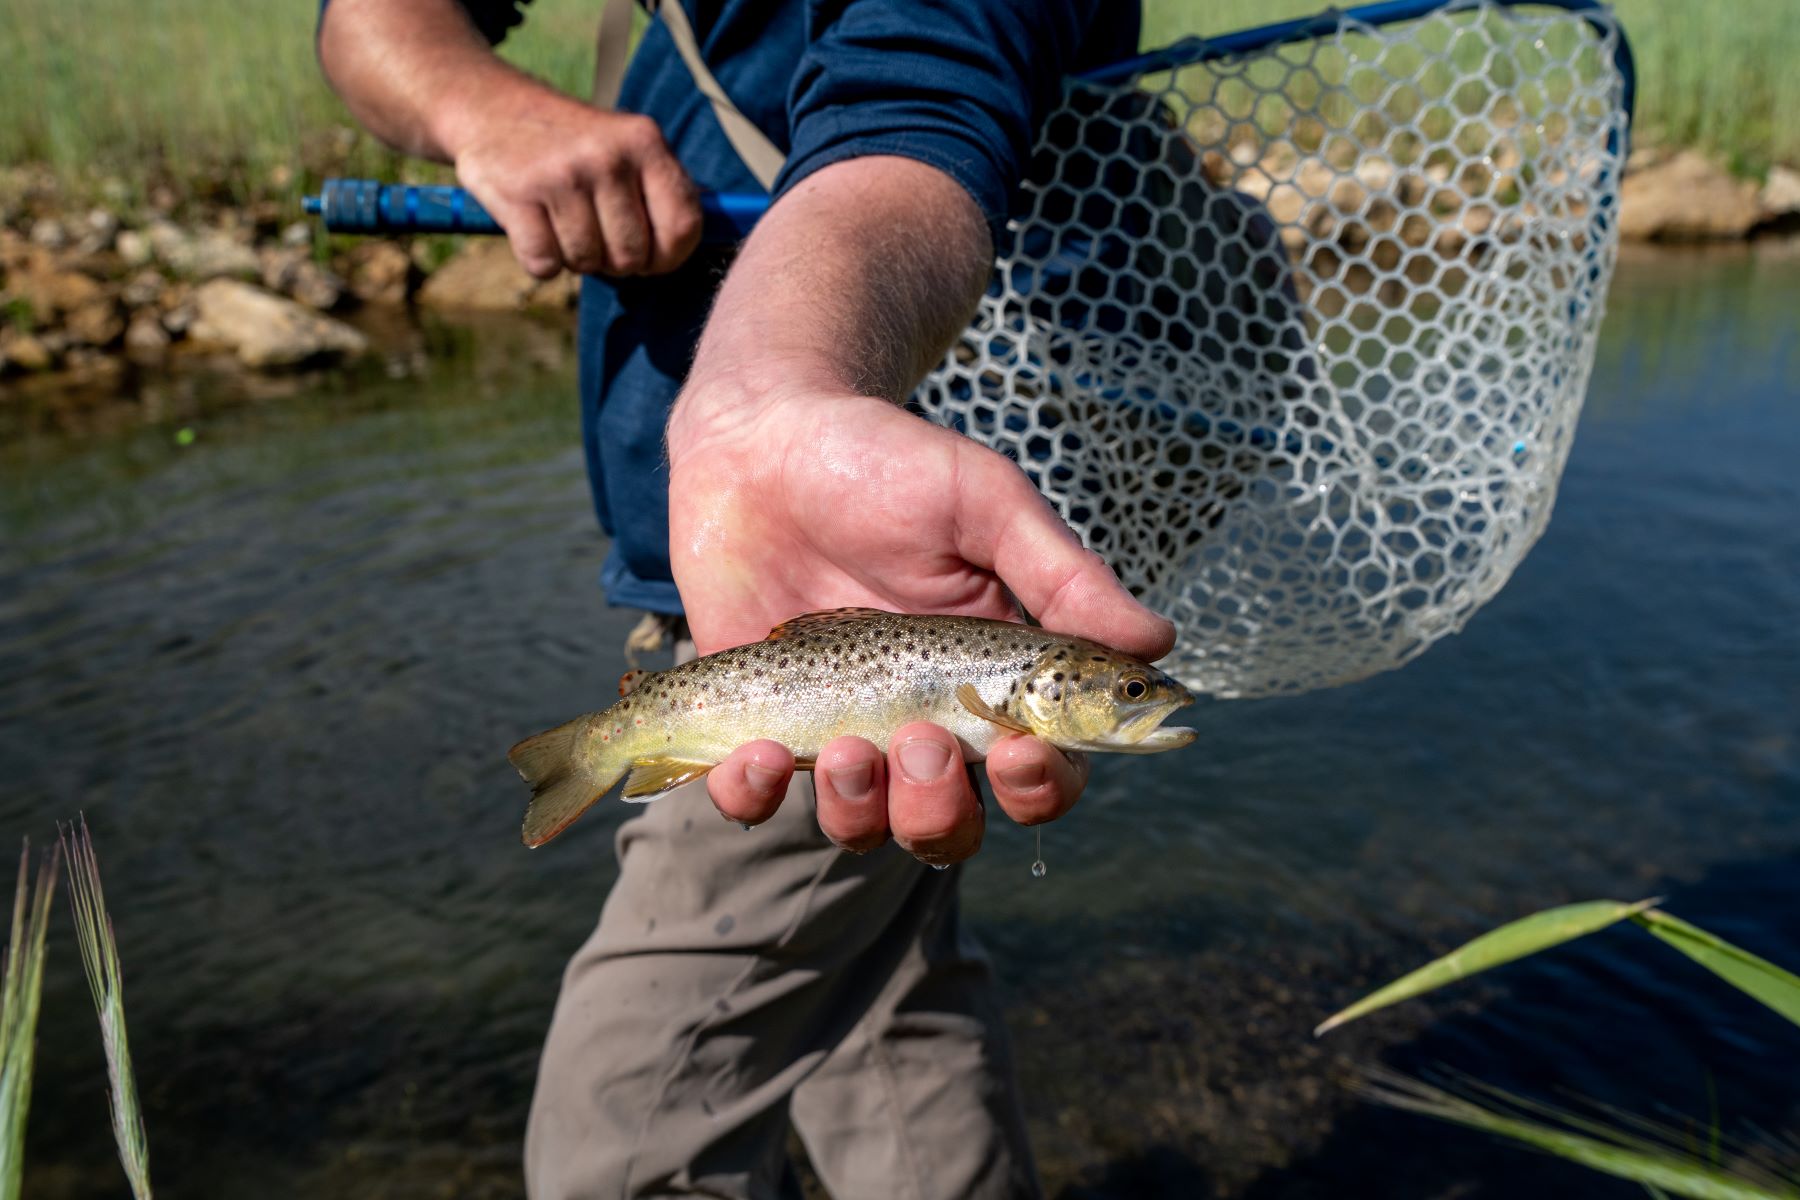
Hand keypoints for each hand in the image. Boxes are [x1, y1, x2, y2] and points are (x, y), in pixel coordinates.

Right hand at [441, 74, 702, 278]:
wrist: (490, 108)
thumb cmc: (573, 144)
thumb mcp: (626, 147)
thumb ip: (664, 192)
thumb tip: (709, 245)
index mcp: (645, 141)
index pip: (683, 227)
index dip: (668, 257)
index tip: (650, 256)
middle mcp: (607, 155)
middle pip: (632, 256)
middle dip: (615, 260)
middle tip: (595, 232)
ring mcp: (560, 175)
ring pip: (587, 262)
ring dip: (575, 258)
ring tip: (563, 221)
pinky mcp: (517, 195)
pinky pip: (545, 265)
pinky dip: (541, 261)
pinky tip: (535, 226)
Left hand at [667, 383, 1174, 864]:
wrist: (761, 436)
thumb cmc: (884, 461)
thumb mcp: (983, 504)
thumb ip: (1061, 576)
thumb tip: (1159, 642)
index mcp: (992, 677)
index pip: (1042, 768)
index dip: (1043, 785)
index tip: (1020, 752)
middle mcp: (921, 718)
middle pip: (953, 824)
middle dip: (941, 806)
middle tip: (922, 738)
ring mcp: (836, 726)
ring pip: (864, 828)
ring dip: (859, 809)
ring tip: (845, 746)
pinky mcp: (755, 722)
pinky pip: (753, 800)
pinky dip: (753, 796)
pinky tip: (757, 754)